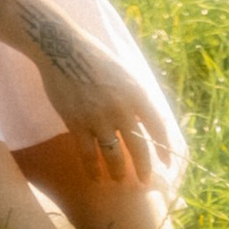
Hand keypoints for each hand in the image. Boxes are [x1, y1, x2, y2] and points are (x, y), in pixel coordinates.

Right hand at [38, 30, 166, 186]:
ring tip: (119, 180)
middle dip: (144, 169)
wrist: (62, 48)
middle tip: (145, 181)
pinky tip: (96, 177)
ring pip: (114, 156)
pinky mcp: (77, 124)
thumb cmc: (95, 57)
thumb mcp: (125, 72)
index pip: (158, 128)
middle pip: (139, 148)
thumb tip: (145, 122)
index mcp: (137, 94)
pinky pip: (88, 154)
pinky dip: (93, 169)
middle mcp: (121, 109)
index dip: (164, 148)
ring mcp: (98, 118)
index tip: (167, 163)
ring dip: (119, 172)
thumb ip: (136, 97)